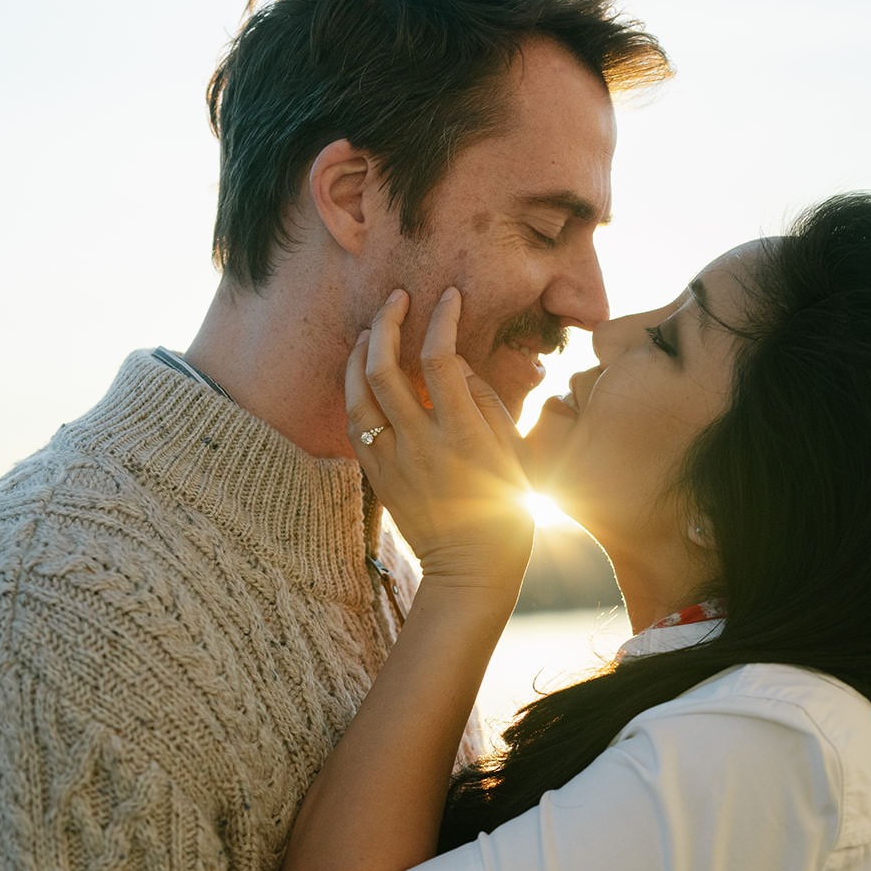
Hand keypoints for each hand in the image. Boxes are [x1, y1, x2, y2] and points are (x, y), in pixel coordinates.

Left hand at [346, 287, 533, 592]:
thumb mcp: (515, 455)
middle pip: (384, 366)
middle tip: (396, 298)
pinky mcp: (378, 477)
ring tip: (373, 330)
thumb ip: (488, 403)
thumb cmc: (507, 514)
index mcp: (462, 435)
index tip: (448, 298)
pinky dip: (355, 391)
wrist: (470, 572)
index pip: (441, 359)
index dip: (441, 320)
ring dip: (361, 353)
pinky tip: (364, 375)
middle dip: (387, 321)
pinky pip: (355, 424)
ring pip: (358, 392)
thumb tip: (457, 365)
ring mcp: (393, 461)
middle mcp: (420, 443)